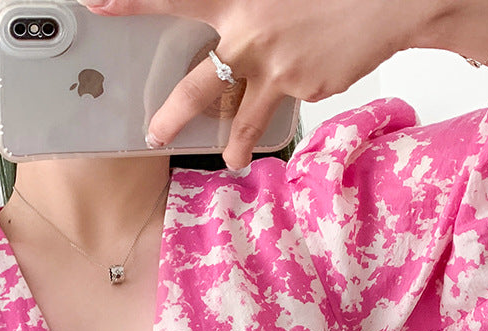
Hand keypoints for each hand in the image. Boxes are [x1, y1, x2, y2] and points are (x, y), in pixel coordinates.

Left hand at [79, 0, 433, 168]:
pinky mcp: (298, 87)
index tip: (96, 5)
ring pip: (237, 117)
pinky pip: (276, 109)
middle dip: (171, 117)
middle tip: (152, 136)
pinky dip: (279, 111)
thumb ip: (247, 9)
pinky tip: (295, 95)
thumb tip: (226, 35)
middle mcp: (248, 32)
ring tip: (227, 158)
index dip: (132, 3)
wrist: (391, 1)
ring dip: (230, 144)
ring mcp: (273, 66)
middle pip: (195, 85)